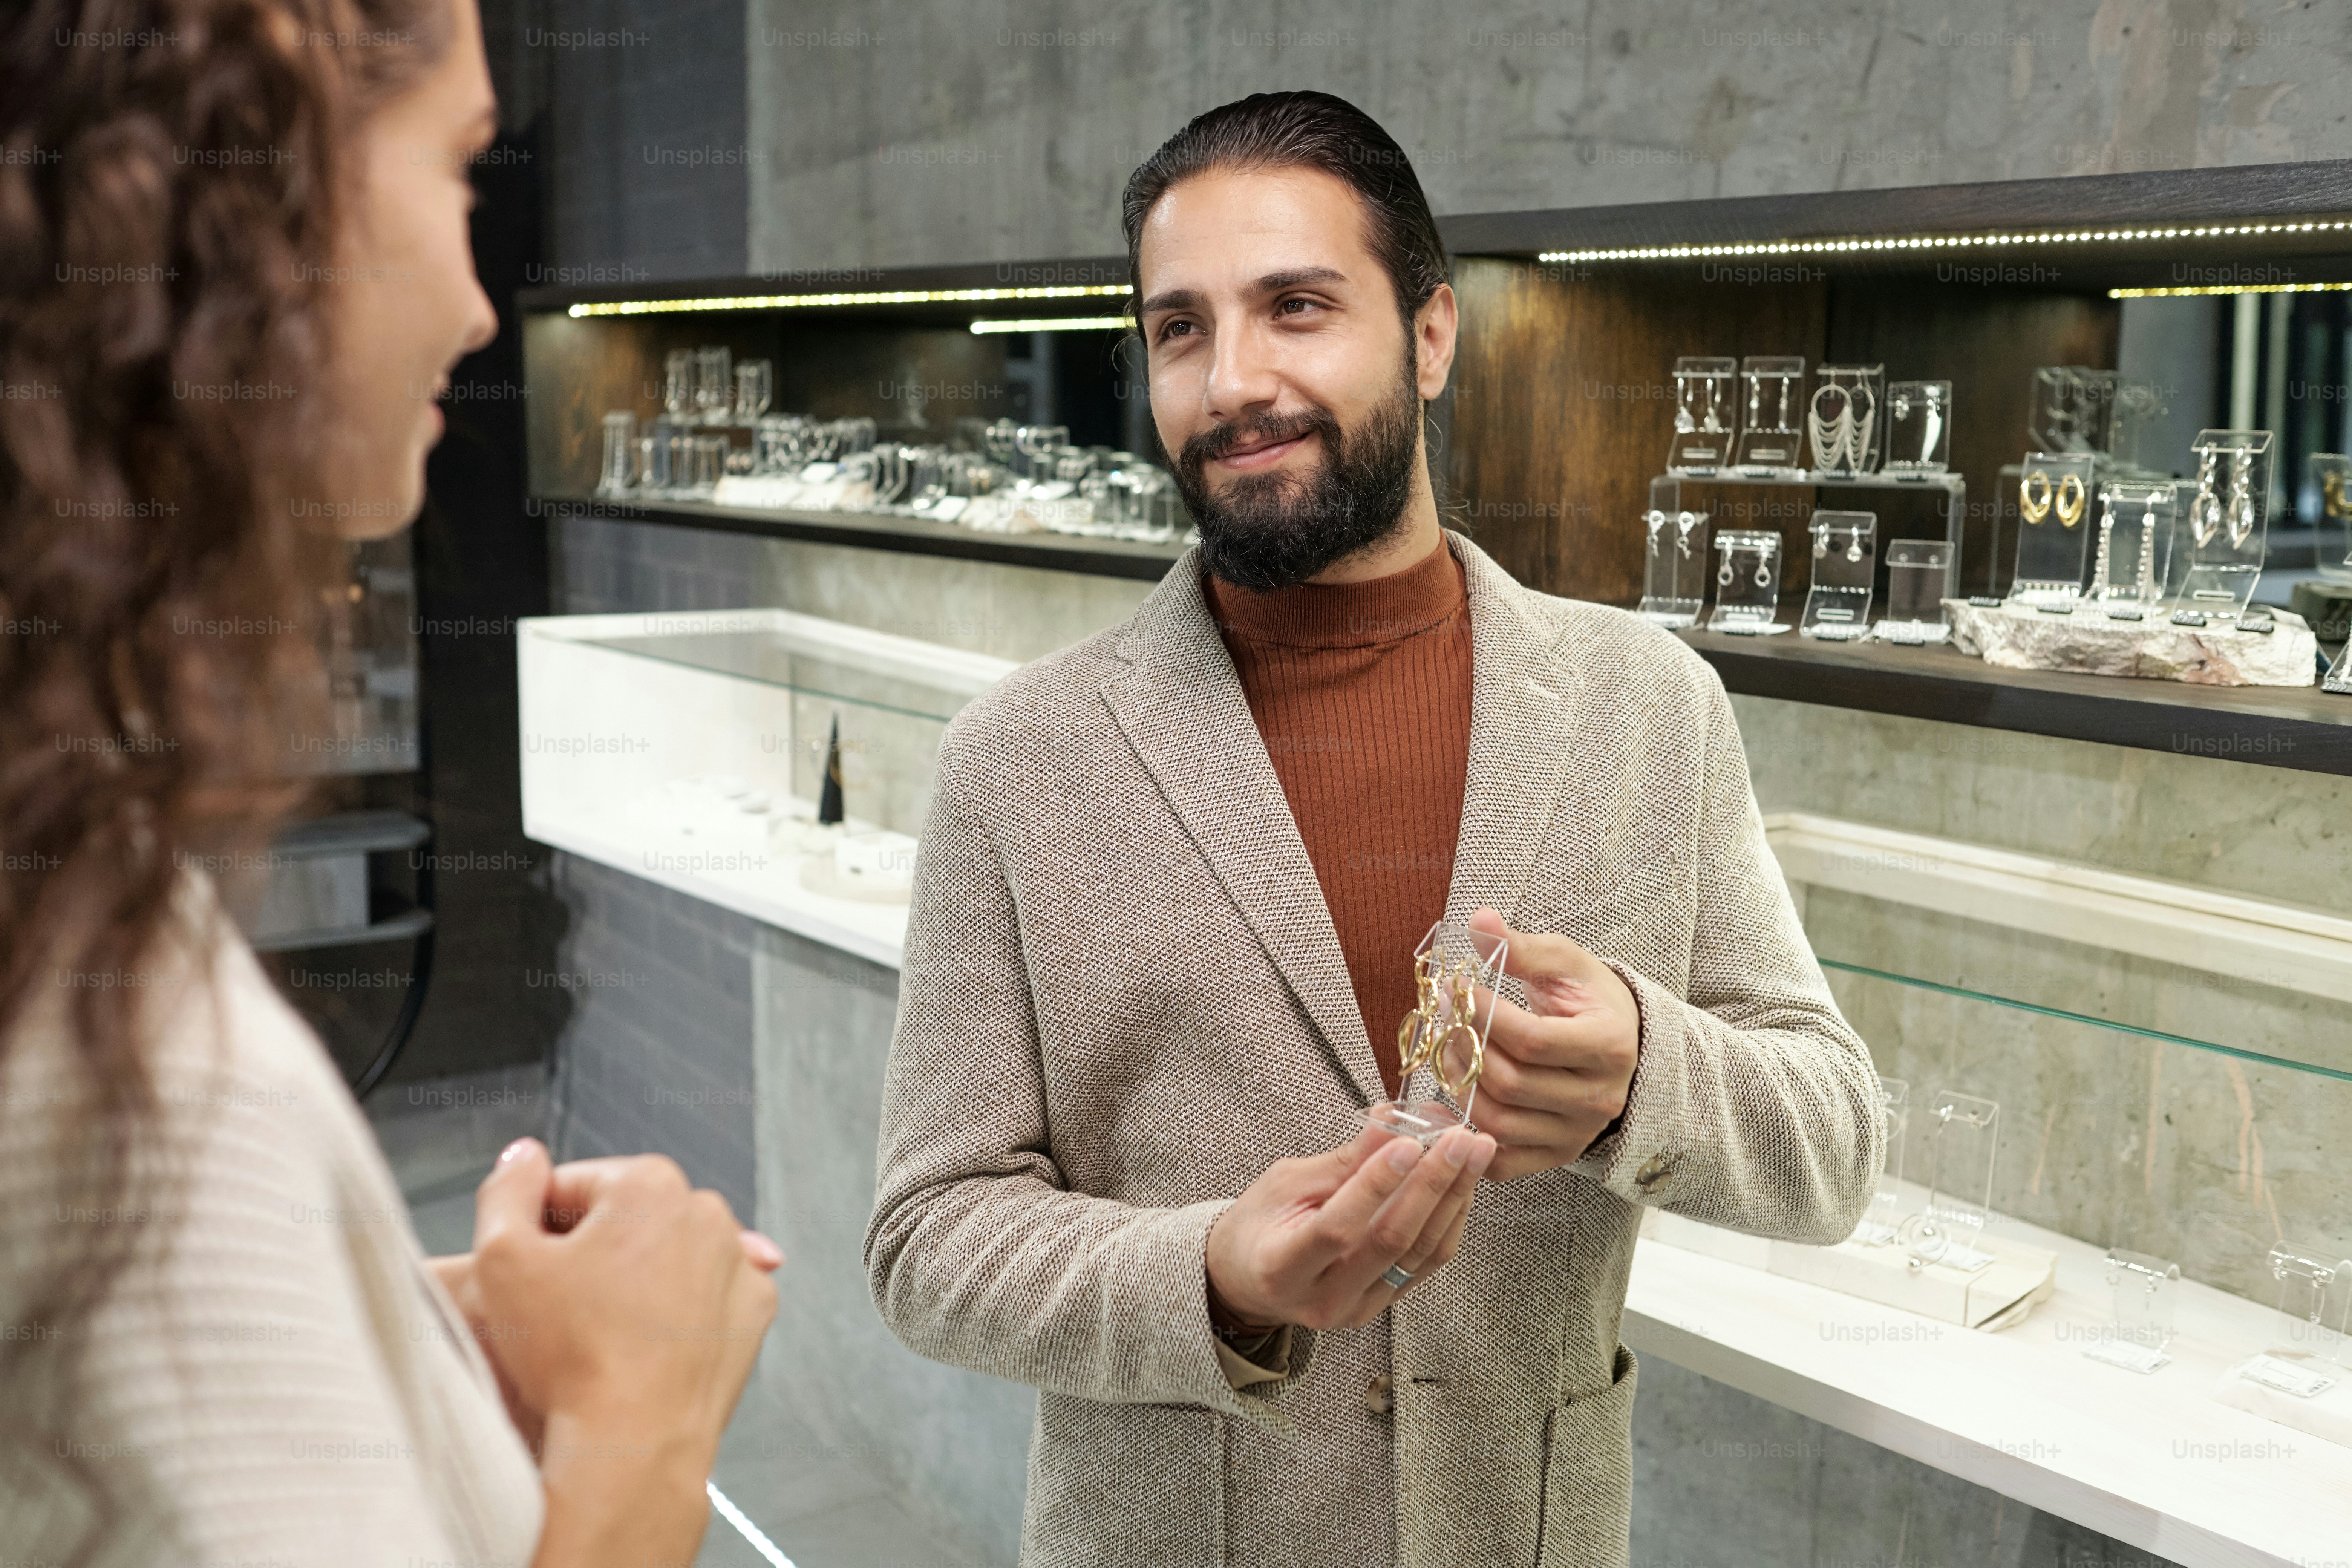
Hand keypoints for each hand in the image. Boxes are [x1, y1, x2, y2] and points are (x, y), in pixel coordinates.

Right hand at [429, 1216, 781, 1445]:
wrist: (633, 1441)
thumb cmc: (568, 1354)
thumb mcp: (501, 1258)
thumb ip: (506, 1191)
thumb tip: (523, 1156)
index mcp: (647, 1183)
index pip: (571, 1187)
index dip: (535, 1230)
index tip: (529, 1274)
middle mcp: (706, 1210)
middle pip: (623, 1218)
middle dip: (589, 1252)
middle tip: (560, 1310)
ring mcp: (738, 1261)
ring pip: (665, 1256)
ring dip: (634, 1280)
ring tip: (600, 1333)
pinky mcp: (754, 1311)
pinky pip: (704, 1296)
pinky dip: (678, 1312)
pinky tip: (643, 1343)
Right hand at [1205, 1121, 1493, 1332]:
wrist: (1250, 1279)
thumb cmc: (1260, 1224)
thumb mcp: (1285, 1183)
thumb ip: (1342, 1161)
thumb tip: (1391, 1119)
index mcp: (1283, 1267)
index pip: (1338, 1227)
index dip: (1375, 1185)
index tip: (1408, 1141)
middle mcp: (1324, 1299)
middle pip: (1391, 1242)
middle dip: (1433, 1184)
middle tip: (1462, 1140)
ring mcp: (1357, 1310)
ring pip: (1419, 1254)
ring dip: (1453, 1199)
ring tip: (1475, 1154)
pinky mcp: (1381, 1306)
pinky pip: (1426, 1264)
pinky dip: (1449, 1221)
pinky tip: (1463, 1185)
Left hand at [1450, 908, 1640, 1181]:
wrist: (1621, 1041)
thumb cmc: (1589, 998)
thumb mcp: (1566, 963)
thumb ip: (1523, 948)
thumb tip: (1479, 922)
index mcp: (1608, 1045)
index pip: (1531, 1038)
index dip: (1483, 1014)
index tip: (1457, 987)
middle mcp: (1599, 1097)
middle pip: (1510, 1082)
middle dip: (1464, 1047)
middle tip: (1442, 1016)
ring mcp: (1578, 1133)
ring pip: (1499, 1120)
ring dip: (1458, 1085)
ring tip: (1446, 1048)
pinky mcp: (1557, 1155)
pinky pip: (1502, 1162)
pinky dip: (1467, 1137)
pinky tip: (1451, 1100)